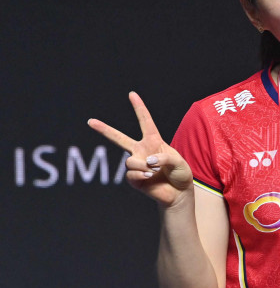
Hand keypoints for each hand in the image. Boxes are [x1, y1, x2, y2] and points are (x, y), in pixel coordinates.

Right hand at [88, 92, 193, 207]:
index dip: (139, 107)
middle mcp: (141, 151)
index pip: (145, 121)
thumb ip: (164, 157)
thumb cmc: (180, 174)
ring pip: (130, 161)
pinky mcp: (133, 179)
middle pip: (119, 138)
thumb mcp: (179, 162)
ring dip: (144, 166)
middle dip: (104, 129)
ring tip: (154, 171)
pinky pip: (131, 174)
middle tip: (90, 121)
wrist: (178, 193)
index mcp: (153, 141)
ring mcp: (136, 164)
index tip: (132, 94)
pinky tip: (149, 178)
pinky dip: (141, 175)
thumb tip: (146, 161)